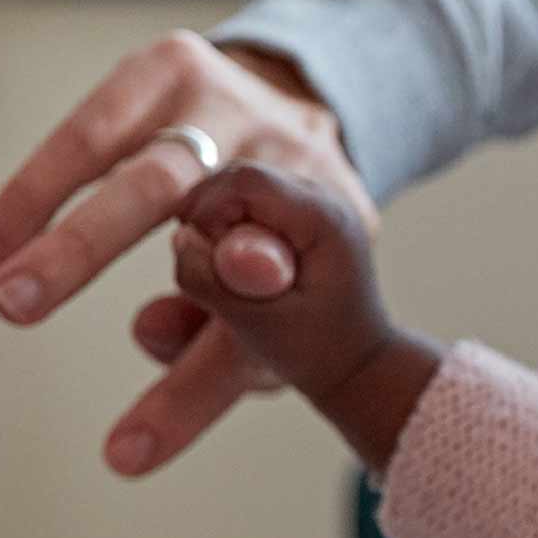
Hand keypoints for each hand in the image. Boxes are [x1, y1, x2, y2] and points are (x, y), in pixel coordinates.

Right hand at [0, 31, 378, 475]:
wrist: (300, 106)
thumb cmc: (276, 230)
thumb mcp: (280, 303)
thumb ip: (227, 341)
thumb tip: (150, 335)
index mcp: (328, 231)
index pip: (257, 329)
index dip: (195, 387)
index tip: (123, 455)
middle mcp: (287, 161)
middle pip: (202, 231)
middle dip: (102, 262)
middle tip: (17, 312)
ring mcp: (229, 104)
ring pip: (146, 175)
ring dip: (69, 232)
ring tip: (1, 290)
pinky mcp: (173, 64)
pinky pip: (95, 130)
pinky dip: (40, 186)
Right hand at [170, 160, 438, 468]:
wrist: (357, 362)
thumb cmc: (314, 350)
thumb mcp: (253, 325)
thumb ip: (210, 282)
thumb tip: (180, 238)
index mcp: (324, 218)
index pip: (246, 180)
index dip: (207, 209)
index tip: (199, 255)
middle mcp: (325, 197)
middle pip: (242, 176)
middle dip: (208, 214)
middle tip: (207, 266)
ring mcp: (316, 201)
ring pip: (243, 186)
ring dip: (219, 221)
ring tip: (226, 272)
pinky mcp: (304, 212)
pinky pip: (253, 201)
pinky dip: (232, 226)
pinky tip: (237, 266)